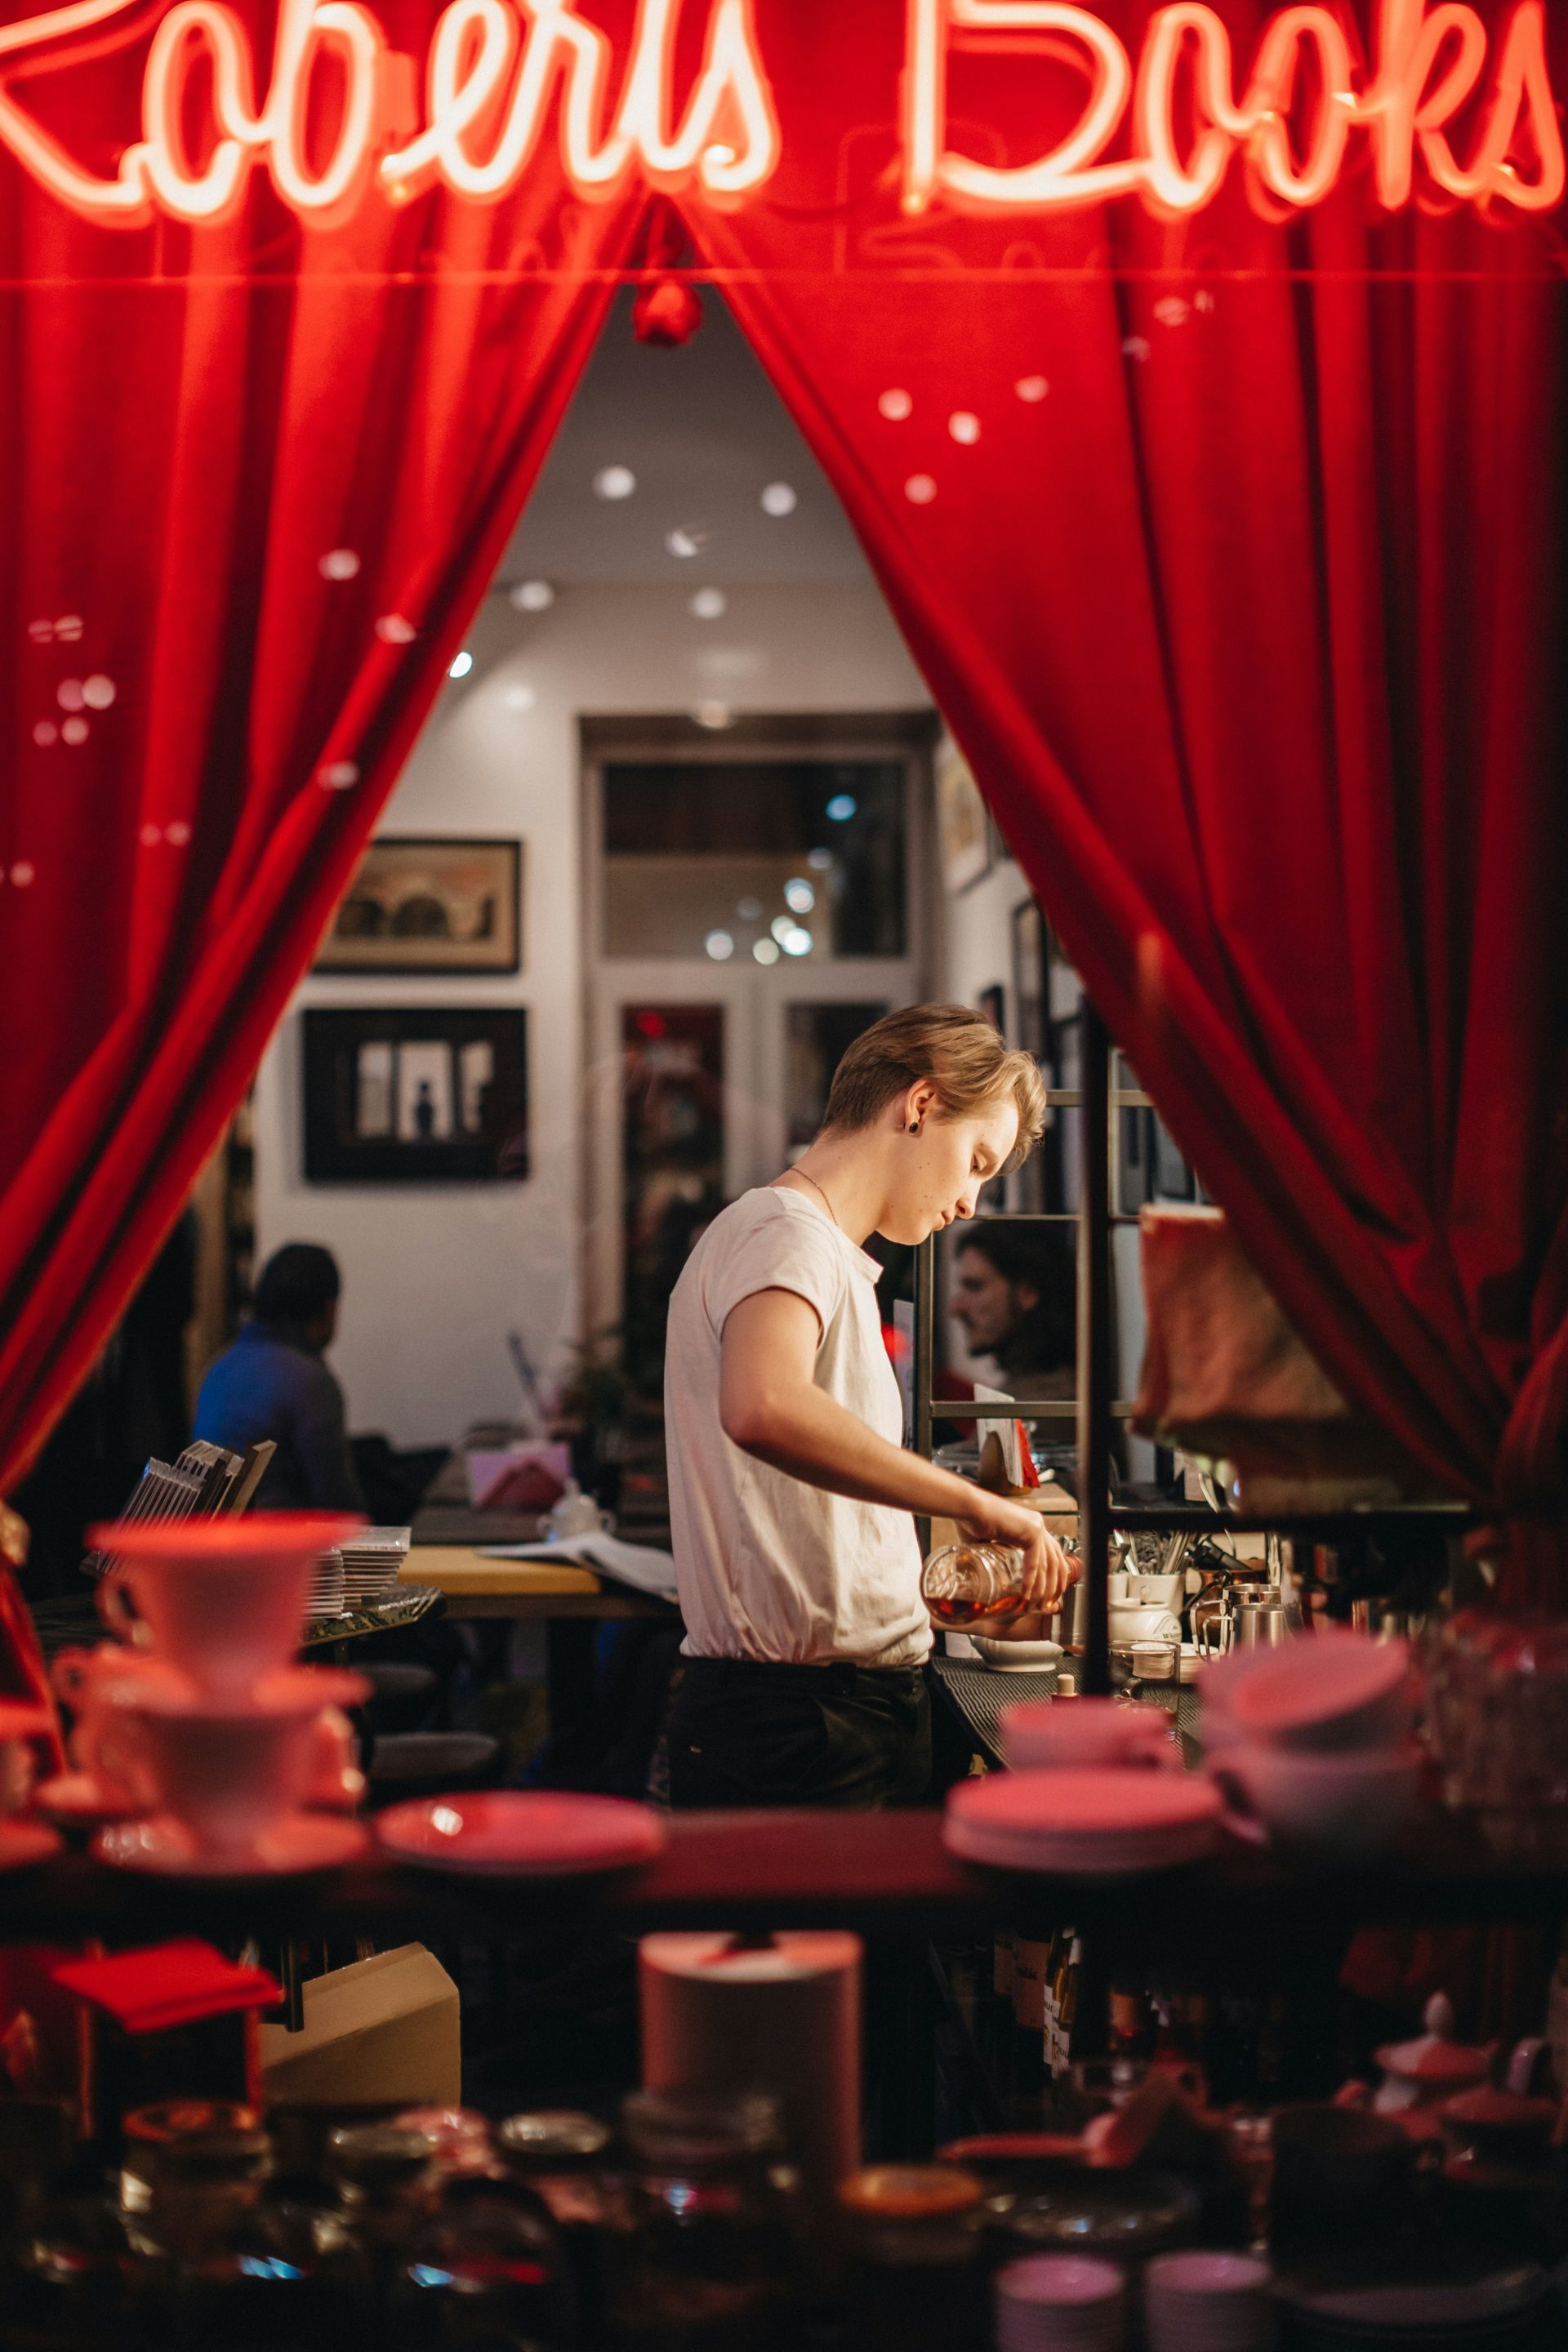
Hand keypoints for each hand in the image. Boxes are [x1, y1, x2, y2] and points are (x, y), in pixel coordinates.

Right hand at [959, 1493, 1075, 1613]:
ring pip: (1048, 1564)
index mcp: (1030, 1525)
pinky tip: (1026, 1594)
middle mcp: (1037, 1524)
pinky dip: (1031, 1580)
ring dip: (1044, 1587)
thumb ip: (992, 1555)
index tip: (1050, 1590)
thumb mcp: (988, 1542)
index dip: (1053, 1572)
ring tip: (1036, 1604)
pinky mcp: (1031, 1531)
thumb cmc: (971, 1521)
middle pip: (1055, 1559)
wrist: (967, 1508)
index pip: (1050, 1552)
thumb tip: (983, 1574)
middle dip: (1055, 1583)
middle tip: (1049, 1602)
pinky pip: (1035, 1562)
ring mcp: (1036, 1527)